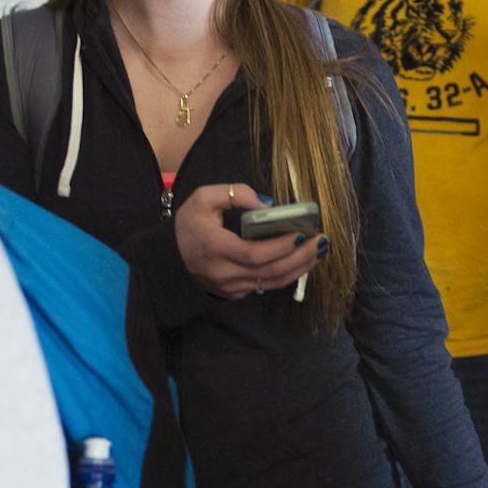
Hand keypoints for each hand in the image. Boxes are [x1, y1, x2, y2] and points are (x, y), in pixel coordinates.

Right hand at [174, 184, 322, 298]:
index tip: (301, 233)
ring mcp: (230, 287)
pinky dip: (286, 275)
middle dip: (300, 258)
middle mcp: (224, 272)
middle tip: (321, 242)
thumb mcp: (203, 198)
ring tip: (318, 252)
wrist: (167, 261)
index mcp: (215, 247)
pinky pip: (264, 286)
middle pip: (270, 272)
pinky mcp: (234, 293)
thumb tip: (267, 204)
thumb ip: (234, 194)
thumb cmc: (187, 226)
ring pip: (271, 283)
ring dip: (299, 269)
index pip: (254, 254)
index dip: (280, 247)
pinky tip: (300, 261)